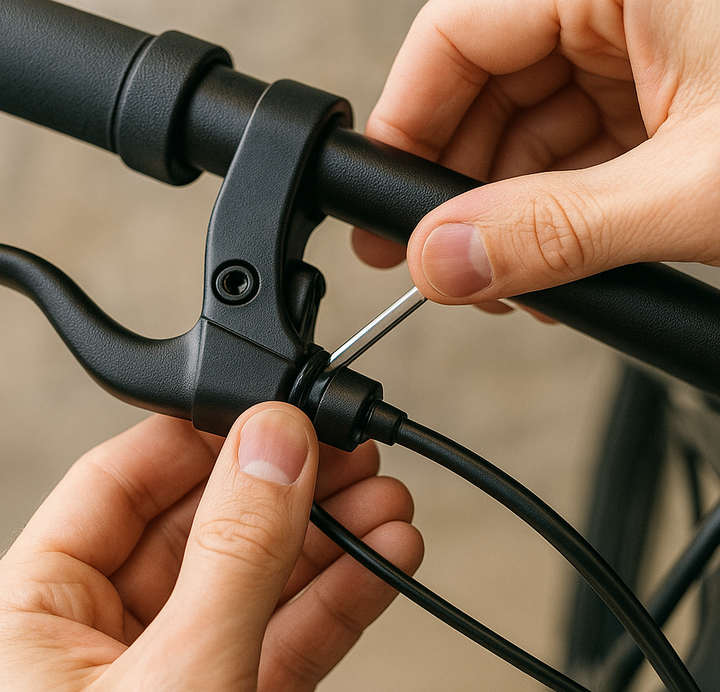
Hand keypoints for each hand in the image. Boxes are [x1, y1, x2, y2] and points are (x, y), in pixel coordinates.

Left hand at [0, 404, 421, 691]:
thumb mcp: (178, 687)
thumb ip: (236, 555)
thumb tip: (272, 444)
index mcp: (37, 614)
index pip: (122, 482)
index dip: (203, 440)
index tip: (273, 413)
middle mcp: (99, 639)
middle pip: (203, 527)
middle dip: (285, 490)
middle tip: (350, 455)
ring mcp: (170, 680)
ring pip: (257, 580)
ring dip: (326, 538)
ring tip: (386, 502)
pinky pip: (287, 637)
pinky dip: (339, 597)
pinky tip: (384, 560)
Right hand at [354, 0, 719, 306]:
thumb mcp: (697, 188)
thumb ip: (557, 229)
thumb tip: (445, 260)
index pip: (457, 31)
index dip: (405, 122)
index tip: (383, 198)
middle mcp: (629, 1)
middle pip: (491, 87)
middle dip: (463, 189)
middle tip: (443, 263)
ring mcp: (654, 45)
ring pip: (536, 127)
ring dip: (513, 214)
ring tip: (508, 283)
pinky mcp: (676, 94)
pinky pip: (587, 148)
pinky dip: (564, 212)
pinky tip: (556, 265)